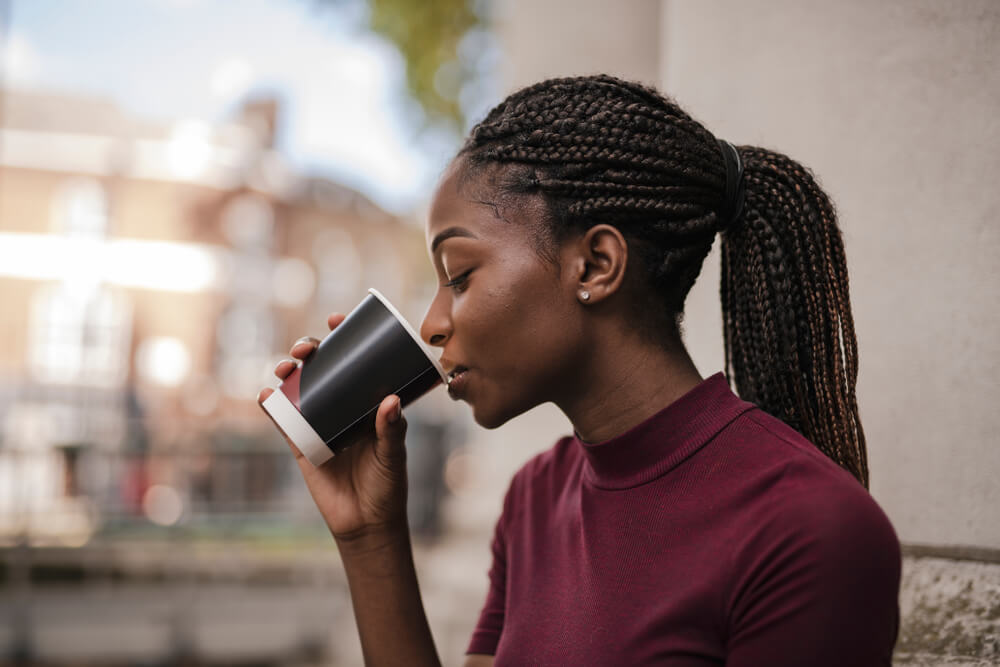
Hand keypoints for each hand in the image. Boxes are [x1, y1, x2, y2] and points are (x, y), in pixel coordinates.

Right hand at [257, 313, 408, 542]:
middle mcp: (342, 406)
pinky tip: (266, 394)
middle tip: (307, 348)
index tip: (337, 319)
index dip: (344, 337)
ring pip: (298, 388)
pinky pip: (282, 420)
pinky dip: (270, 404)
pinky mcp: (301, 444)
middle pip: (321, 368)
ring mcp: (319, 423)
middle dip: (310, 350)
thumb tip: (390, 401)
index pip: (355, 361)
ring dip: (288, 372)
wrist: (367, 523)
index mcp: (366, 401)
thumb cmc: (388, 486)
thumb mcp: (394, 455)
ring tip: (287, 368)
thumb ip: (392, 430)